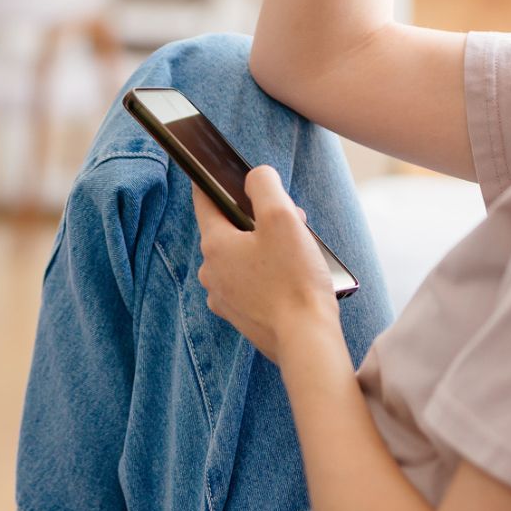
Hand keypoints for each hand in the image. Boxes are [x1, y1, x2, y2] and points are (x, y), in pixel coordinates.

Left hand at [190, 167, 339, 366]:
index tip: (216, 170)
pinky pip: (249, 283)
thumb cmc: (295, 279)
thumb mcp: (282, 217)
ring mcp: (224, 298)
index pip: (204, 201)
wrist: (306, 340)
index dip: (212, 181)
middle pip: (230, 230)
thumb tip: (254, 177)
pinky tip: (292, 277)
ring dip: (265, 247)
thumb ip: (264, 186)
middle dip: (259, 219)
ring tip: (298, 252)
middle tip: (293, 221)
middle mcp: (211, 272)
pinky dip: (267, 274)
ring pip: (241, 257)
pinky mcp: (241, 317)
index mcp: (214, 245)